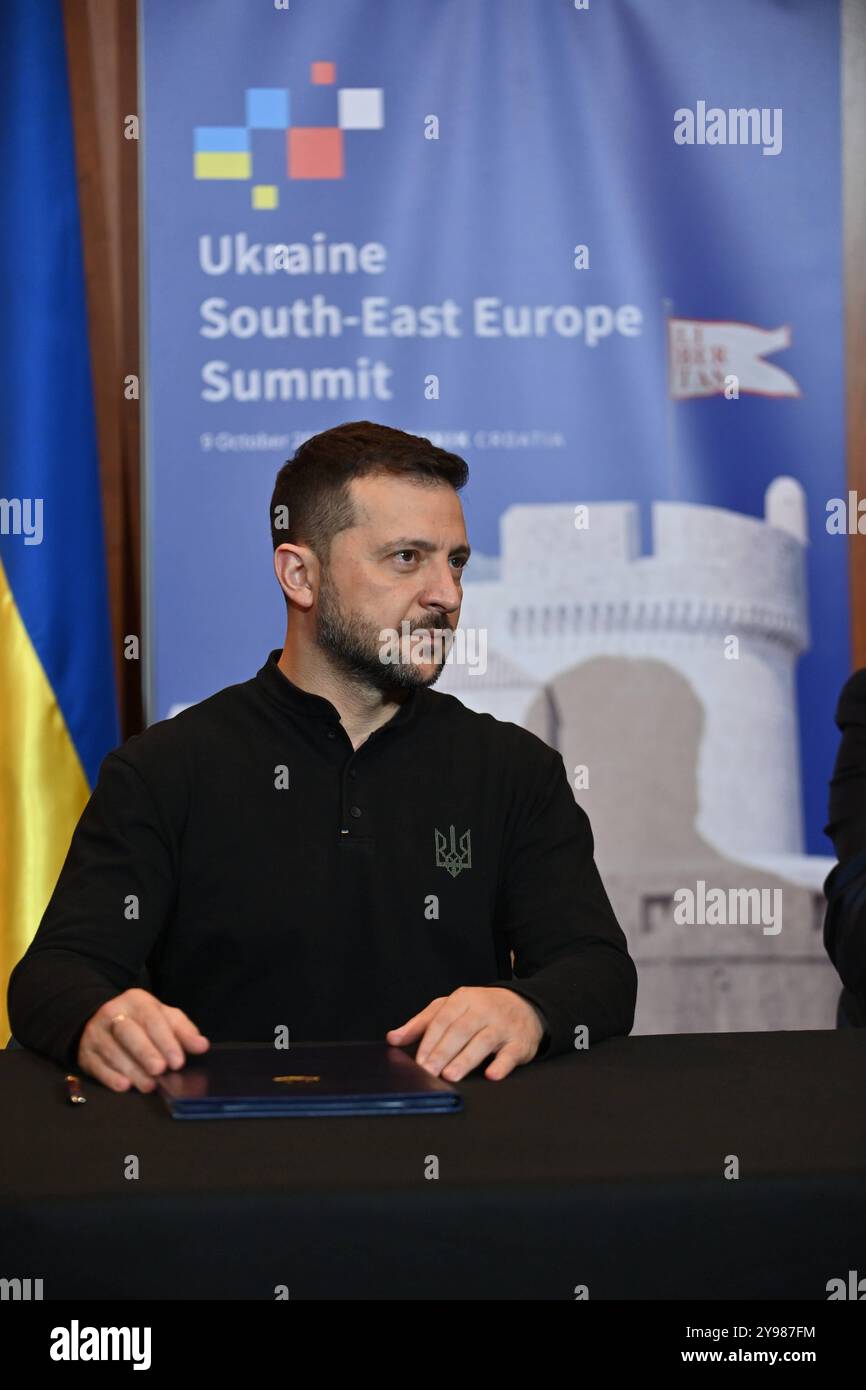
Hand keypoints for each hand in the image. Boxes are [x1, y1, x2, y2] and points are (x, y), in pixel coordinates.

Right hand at [76, 988, 209, 1092]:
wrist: (100, 1021)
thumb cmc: (141, 1022)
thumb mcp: (163, 1018)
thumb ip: (183, 1031)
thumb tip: (202, 1046)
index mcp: (136, 1001)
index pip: (152, 1018)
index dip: (166, 1040)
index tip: (178, 1061)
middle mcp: (112, 1013)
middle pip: (128, 1032)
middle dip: (145, 1052)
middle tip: (161, 1070)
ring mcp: (96, 1033)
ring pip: (112, 1050)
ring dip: (131, 1069)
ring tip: (149, 1085)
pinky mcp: (85, 1053)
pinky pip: (96, 1065)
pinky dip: (109, 1076)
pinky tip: (124, 1085)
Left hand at [386, 986, 544, 1081]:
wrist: (525, 1005)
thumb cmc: (481, 1009)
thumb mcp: (451, 1008)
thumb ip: (422, 1023)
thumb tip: (393, 1038)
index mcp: (463, 999)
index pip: (442, 1020)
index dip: (429, 1042)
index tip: (418, 1061)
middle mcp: (483, 1010)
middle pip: (460, 1030)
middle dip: (443, 1052)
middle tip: (429, 1071)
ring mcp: (503, 1025)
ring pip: (483, 1041)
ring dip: (466, 1059)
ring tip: (450, 1076)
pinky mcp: (520, 1042)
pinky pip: (511, 1054)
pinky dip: (502, 1065)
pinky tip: (491, 1074)